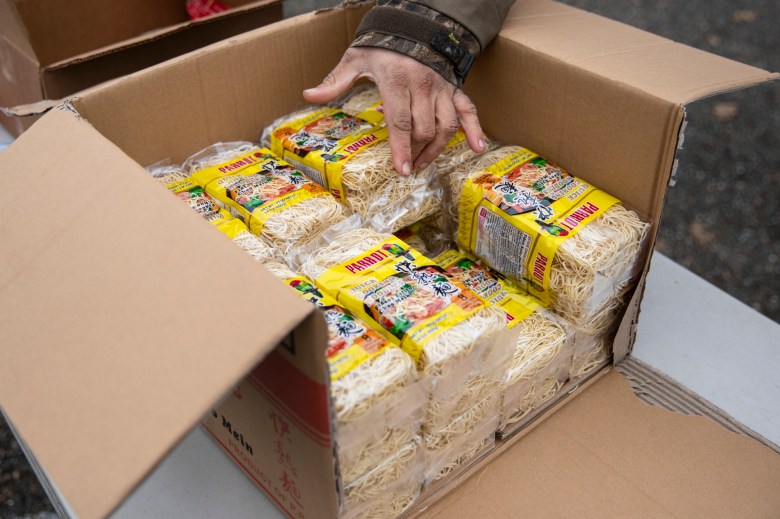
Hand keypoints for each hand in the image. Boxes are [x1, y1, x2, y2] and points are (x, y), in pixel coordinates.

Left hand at [303, 47, 484, 175]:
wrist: (413, 24)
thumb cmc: (382, 45)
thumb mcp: (356, 59)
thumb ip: (336, 81)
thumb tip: (310, 95)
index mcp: (397, 81)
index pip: (401, 122)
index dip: (402, 148)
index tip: (403, 169)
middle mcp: (423, 86)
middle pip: (424, 129)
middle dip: (416, 151)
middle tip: (406, 165)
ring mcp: (441, 88)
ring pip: (445, 125)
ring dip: (436, 148)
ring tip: (423, 163)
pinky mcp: (453, 89)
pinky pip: (468, 110)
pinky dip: (475, 129)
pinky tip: (478, 147)